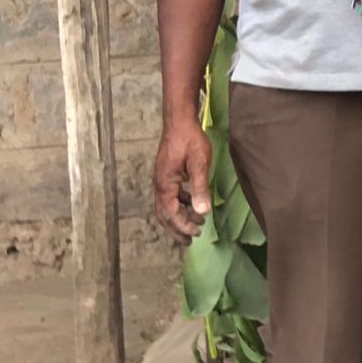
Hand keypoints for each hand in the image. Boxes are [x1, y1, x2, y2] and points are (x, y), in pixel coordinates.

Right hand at [152, 116, 211, 243]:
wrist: (179, 121)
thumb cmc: (190, 140)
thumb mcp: (200, 163)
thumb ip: (200, 188)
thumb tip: (203, 212)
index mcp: (165, 184)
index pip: (171, 213)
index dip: (183, 226)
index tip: (196, 234)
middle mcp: (159, 184)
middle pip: (164, 214)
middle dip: (177, 229)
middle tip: (190, 241)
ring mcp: (161, 179)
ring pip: (165, 206)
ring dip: (179, 218)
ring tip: (195, 225)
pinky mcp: (166, 174)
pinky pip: (170, 196)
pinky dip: (180, 205)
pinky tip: (192, 204)